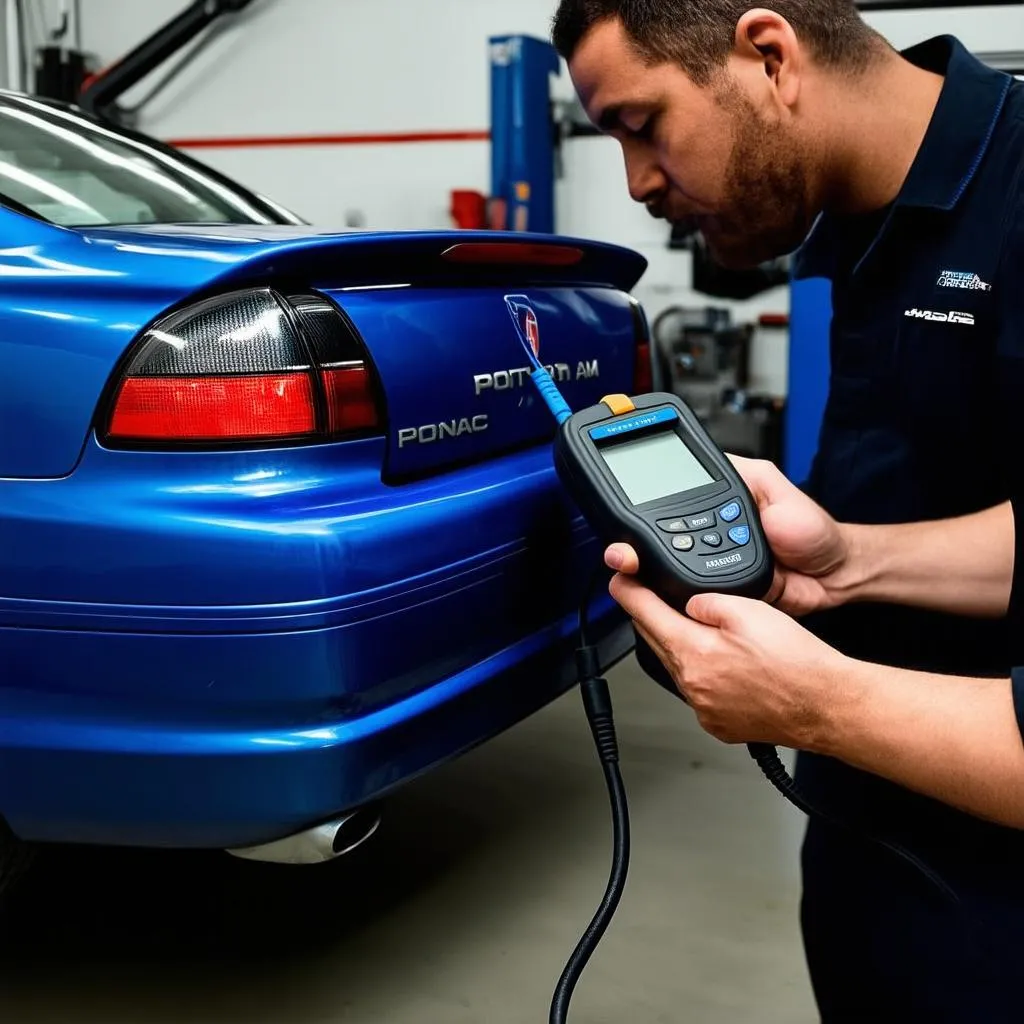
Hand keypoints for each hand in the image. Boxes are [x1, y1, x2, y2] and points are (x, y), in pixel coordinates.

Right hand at [605, 457, 854, 616]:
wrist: (834, 576)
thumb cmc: (814, 532)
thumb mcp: (775, 485)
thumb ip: (743, 472)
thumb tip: (706, 458)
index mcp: (715, 503)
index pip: (670, 502)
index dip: (644, 506)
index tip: (627, 511)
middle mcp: (708, 533)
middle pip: (659, 539)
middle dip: (634, 545)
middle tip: (624, 551)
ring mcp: (711, 565)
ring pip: (667, 569)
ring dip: (648, 570)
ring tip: (632, 567)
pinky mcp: (719, 595)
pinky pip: (690, 597)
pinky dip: (675, 595)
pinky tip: (661, 590)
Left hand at [608, 574, 852, 748]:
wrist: (826, 705)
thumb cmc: (797, 662)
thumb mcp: (749, 610)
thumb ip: (707, 601)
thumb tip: (689, 602)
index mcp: (693, 653)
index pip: (645, 615)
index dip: (628, 592)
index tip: (618, 581)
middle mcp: (692, 685)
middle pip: (656, 641)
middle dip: (651, 617)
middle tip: (652, 597)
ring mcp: (704, 708)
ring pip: (677, 667)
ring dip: (679, 645)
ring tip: (699, 629)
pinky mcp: (719, 723)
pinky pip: (697, 690)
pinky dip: (700, 672)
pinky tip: (723, 663)